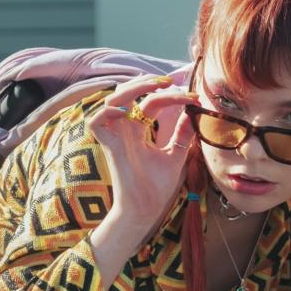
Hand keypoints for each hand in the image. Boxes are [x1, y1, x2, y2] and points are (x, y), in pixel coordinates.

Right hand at [89, 77, 197, 235]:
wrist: (146, 209)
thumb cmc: (157, 186)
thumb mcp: (175, 155)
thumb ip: (181, 135)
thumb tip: (193, 115)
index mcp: (139, 130)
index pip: (151, 102)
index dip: (172, 96)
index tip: (194, 98)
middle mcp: (125, 129)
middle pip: (128, 93)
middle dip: (147, 82)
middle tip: (170, 81)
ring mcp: (116, 136)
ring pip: (112, 100)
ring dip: (131, 88)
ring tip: (154, 86)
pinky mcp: (108, 147)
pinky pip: (96, 122)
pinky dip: (106, 112)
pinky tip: (127, 111)